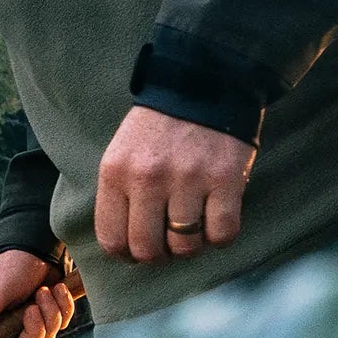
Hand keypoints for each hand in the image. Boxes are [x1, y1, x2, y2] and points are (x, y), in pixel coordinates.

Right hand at [0, 251, 80, 337]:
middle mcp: (10, 327)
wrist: (39, 248)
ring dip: (49, 314)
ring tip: (44, 291)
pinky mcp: (51, 316)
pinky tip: (58, 289)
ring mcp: (32, 323)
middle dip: (33, 331)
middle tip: (32, 308)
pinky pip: (62, 323)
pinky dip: (62, 306)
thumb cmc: (12, 266)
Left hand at [94, 106, 255, 264]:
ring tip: (194, 227)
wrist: (204, 81)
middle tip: (169, 243)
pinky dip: (220, 236)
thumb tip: (126, 246)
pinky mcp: (225, 179)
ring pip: (186, 246)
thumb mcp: (124, 152)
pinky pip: (222, 233)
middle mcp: (149, 177)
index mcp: (116, 171)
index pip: (112, 239)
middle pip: (148, 250)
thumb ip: (120, 194)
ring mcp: (188, 179)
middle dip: (159, 256)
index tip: (138, 252)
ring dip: (191, 245)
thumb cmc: (161, 125)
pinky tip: (216, 220)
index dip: (127, 255)